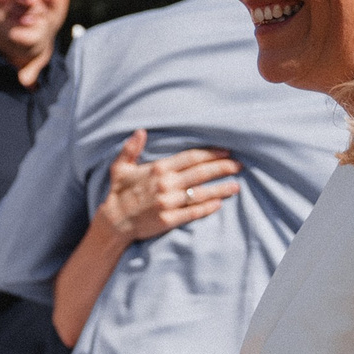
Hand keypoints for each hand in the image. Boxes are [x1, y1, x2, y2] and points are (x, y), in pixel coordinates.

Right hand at [99, 131, 238, 242]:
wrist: (113, 222)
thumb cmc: (118, 193)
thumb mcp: (120, 167)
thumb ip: (131, 149)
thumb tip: (141, 131)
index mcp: (158, 169)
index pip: (191, 158)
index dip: (211, 153)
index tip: (226, 151)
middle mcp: (166, 184)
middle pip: (201, 173)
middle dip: (223, 167)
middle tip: (239, 165)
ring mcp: (168, 203)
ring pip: (201, 193)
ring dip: (221, 188)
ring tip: (236, 186)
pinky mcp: (169, 219)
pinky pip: (193, 212)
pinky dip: (208, 207)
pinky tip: (219, 203)